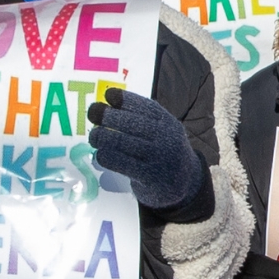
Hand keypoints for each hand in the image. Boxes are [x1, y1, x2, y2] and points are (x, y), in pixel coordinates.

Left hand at [86, 87, 204, 210]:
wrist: (185, 183)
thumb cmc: (165, 153)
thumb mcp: (163, 132)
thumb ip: (143, 120)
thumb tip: (110, 105)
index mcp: (168, 123)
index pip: (146, 107)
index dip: (125, 99)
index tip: (108, 95)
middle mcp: (166, 138)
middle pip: (132, 122)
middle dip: (108, 115)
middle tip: (93, 113)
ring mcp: (158, 158)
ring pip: (122, 142)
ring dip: (102, 137)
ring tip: (94, 137)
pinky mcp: (149, 177)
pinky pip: (121, 163)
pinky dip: (106, 157)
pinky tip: (100, 155)